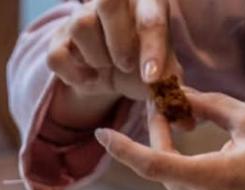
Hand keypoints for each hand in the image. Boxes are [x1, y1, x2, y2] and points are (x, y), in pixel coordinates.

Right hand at [46, 0, 180, 127]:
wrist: (109, 68)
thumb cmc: (140, 65)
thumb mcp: (161, 74)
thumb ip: (173, 92)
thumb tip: (187, 122)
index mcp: (145, 4)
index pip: (150, 18)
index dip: (151, 49)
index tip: (151, 78)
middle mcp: (113, 4)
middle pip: (108, 2)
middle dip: (118, 41)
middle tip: (125, 66)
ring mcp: (81, 18)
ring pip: (81, 25)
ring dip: (96, 57)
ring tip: (107, 69)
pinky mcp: (58, 41)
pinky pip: (57, 55)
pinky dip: (73, 74)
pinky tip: (90, 79)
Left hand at [95, 90, 244, 189]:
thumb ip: (209, 108)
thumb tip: (180, 97)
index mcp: (216, 178)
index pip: (155, 165)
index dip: (124, 149)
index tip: (103, 134)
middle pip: (162, 172)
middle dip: (156, 141)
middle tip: (162, 111)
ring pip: (171, 186)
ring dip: (169, 160)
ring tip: (179, 130)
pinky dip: (185, 178)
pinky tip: (201, 161)